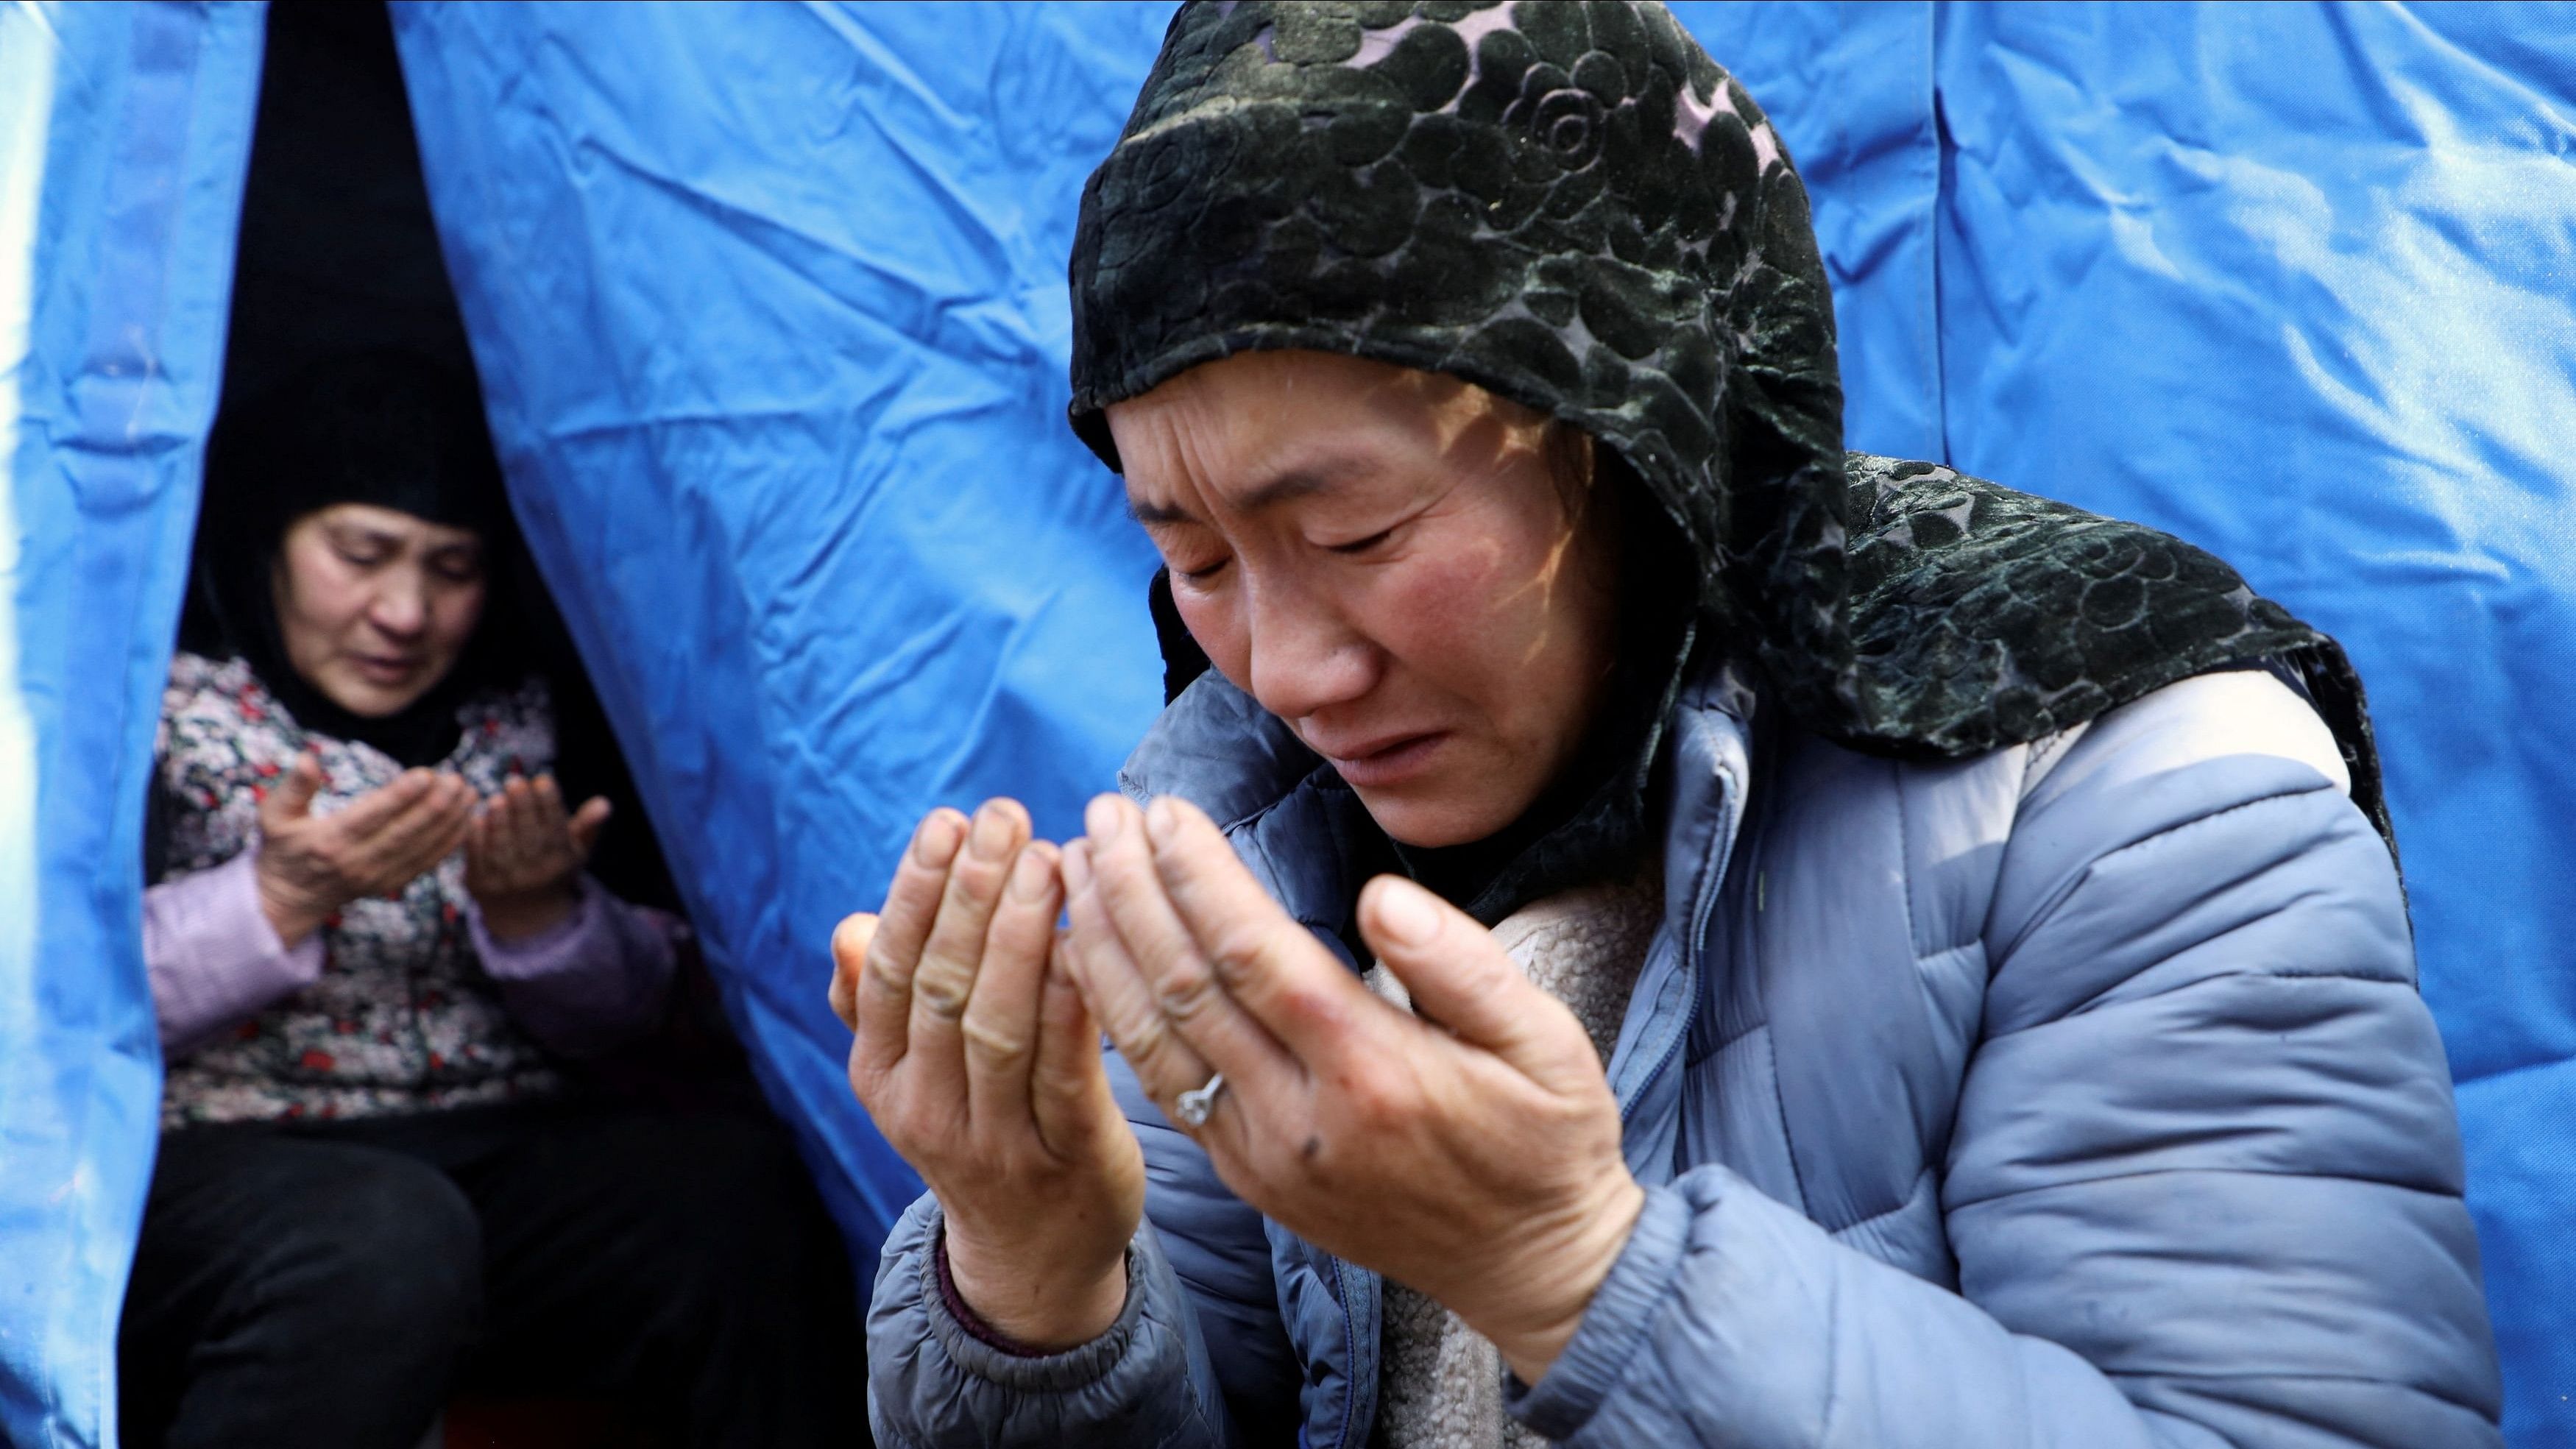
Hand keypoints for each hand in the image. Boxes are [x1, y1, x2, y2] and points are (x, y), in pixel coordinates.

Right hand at [254, 750, 478, 945]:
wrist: (290, 898)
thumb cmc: (283, 848)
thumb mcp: (274, 816)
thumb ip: (293, 788)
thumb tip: (308, 758)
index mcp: (329, 841)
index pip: (371, 817)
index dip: (400, 796)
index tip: (426, 774)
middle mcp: (357, 862)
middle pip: (404, 833)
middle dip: (435, 806)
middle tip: (457, 779)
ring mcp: (377, 876)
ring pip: (421, 848)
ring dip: (449, 821)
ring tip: (469, 793)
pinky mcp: (392, 884)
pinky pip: (426, 863)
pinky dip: (450, 842)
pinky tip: (467, 819)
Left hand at [464, 774, 609, 941]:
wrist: (524, 913)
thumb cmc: (552, 867)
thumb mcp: (576, 850)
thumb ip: (588, 825)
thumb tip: (604, 803)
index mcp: (561, 861)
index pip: (556, 828)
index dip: (550, 803)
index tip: (543, 779)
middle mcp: (535, 873)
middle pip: (529, 836)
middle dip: (522, 807)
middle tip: (514, 781)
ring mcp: (507, 880)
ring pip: (503, 847)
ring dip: (498, 821)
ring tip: (496, 798)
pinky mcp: (480, 884)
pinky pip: (477, 858)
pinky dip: (476, 837)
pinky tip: (477, 816)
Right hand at [832, 800, 1144, 1348]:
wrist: (1033, 1254)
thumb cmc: (977, 1125)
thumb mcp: (911, 1073)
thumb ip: (879, 1002)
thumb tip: (850, 928)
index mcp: (881, 1075)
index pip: (890, 969)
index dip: (917, 891)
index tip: (948, 821)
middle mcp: (926, 1109)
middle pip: (943, 988)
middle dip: (971, 893)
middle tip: (1006, 816)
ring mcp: (995, 1141)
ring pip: (999, 1026)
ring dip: (1022, 935)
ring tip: (1050, 860)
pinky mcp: (1067, 1159)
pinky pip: (1066, 1073)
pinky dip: (1074, 1005)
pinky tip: (1089, 944)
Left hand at [1060, 793, 1643, 1384]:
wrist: (1529, 1266)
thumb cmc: (1546, 1142)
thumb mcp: (1549, 1044)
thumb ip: (1464, 966)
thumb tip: (1380, 896)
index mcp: (1374, 1073)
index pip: (1255, 953)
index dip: (1197, 876)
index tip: (1163, 811)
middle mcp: (1301, 1119)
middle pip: (1186, 988)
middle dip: (1133, 893)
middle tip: (1102, 816)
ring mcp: (1264, 1156)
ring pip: (1154, 1040)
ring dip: (1107, 948)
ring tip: (1077, 870)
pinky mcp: (1248, 1177)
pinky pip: (1164, 1087)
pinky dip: (1117, 1017)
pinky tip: (1096, 960)